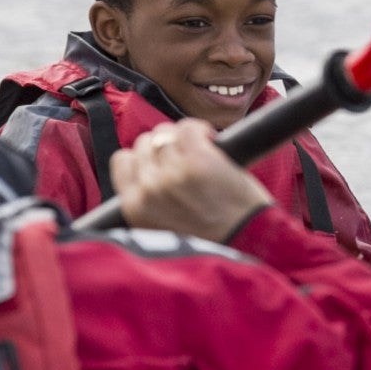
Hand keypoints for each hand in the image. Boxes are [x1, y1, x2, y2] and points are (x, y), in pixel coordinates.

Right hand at [111, 119, 273, 242]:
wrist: (247, 242)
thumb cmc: (214, 236)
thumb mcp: (164, 225)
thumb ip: (151, 200)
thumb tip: (151, 168)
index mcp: (134, 207)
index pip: (122, 161)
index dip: (143, 157)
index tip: (162, 161)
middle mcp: (148, 189)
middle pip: (144, 143)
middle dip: (165, 145)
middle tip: (186, 155)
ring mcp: (172, 173)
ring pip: (165, 133)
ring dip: (184, 136)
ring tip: (202, 149)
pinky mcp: (198, 160)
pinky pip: (188, 128)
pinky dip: (200, 129)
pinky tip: (212, 139)